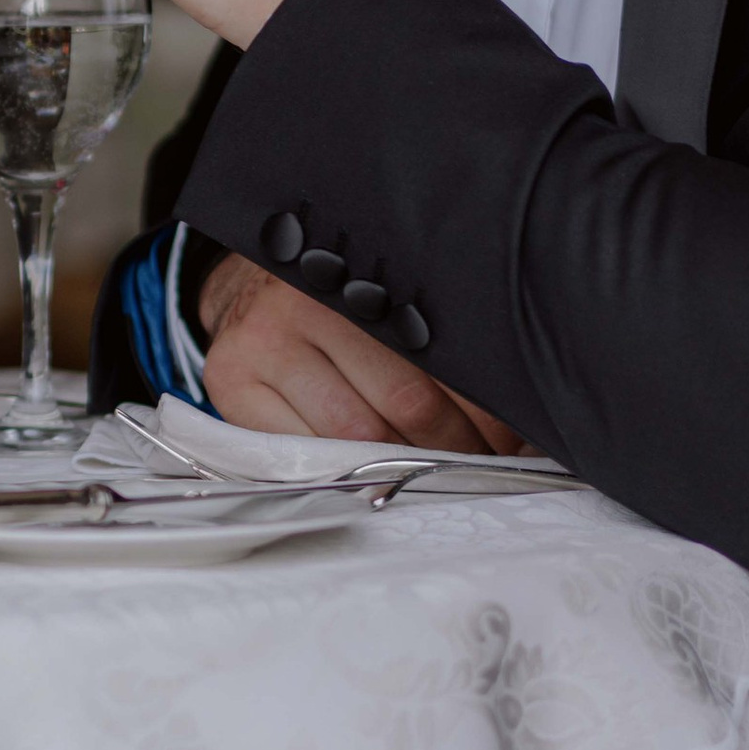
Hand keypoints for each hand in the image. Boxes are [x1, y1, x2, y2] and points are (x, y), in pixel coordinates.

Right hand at [199, 255, 526, 454]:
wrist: (251, 294)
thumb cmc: (338, 311)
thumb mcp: (391, 304)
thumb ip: (441, 348)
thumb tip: (519, 419)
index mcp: (367, 275)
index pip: (443, 358)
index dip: (485, 410)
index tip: (511, 438)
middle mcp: (311, 299)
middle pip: (406, 401)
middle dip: (454, 445)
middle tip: (479, 464)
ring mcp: (265, 340)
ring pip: (357, 434)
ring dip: (404, 467)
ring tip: (431, 472)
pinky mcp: (230, 381)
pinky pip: (300, 452)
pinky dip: (342, 474)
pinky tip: (367, 473)